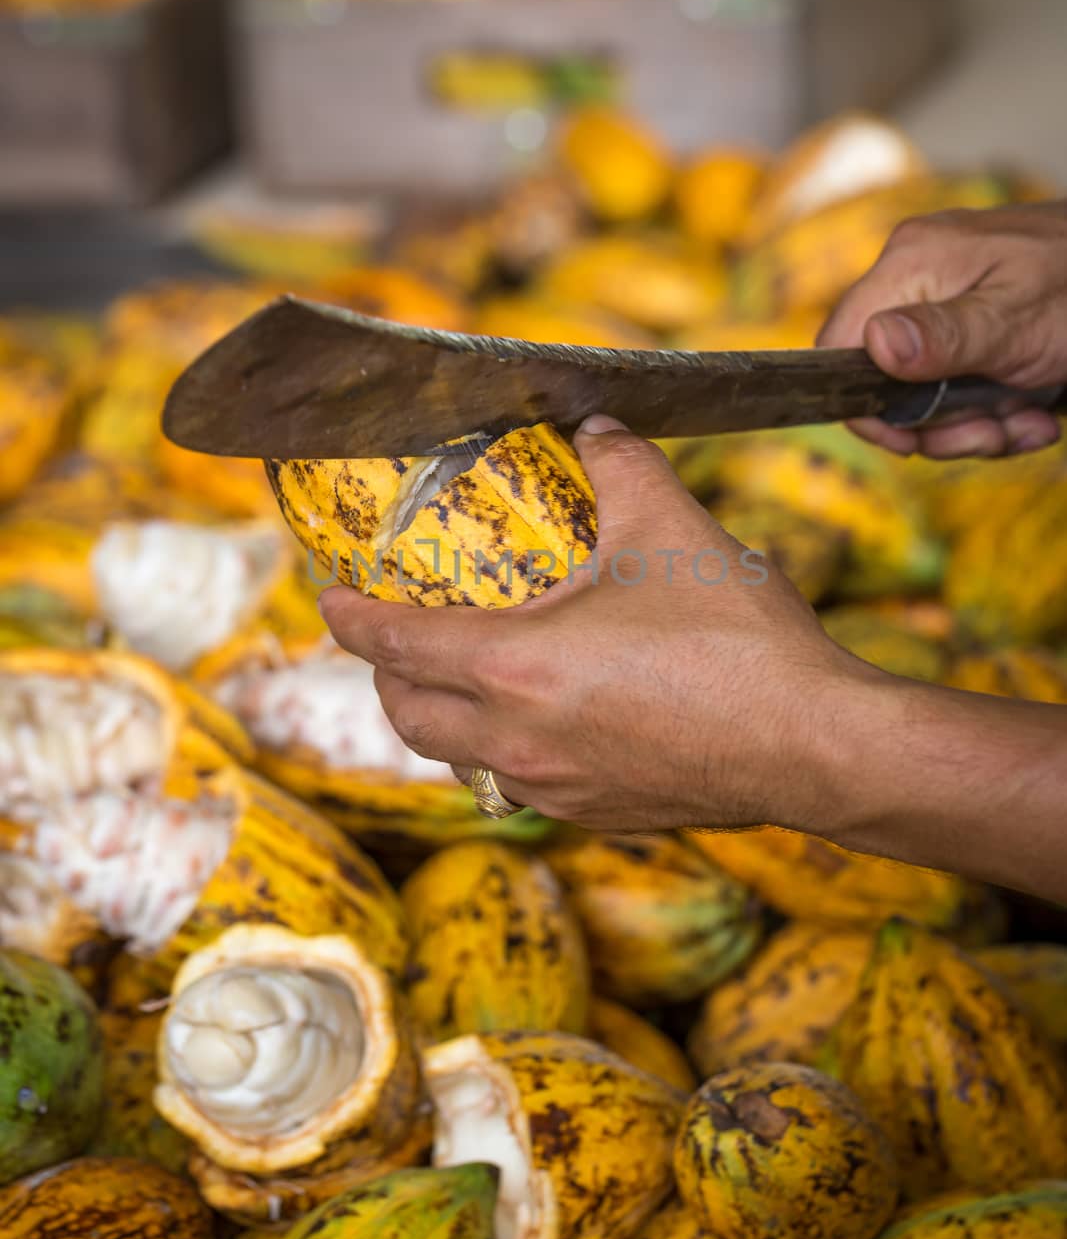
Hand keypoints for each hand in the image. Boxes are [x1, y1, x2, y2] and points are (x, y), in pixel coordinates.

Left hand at [319, 419, 859, 832]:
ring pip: (457, 758)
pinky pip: (517, 784)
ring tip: (468, 674)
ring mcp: (554, 787)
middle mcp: (515, 738)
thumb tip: (597, 424)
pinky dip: (503, 748)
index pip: (392, 642)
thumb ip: (622, 463)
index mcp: (512, 667)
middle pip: (405, 714)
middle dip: (387, 671)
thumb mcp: (673, 527)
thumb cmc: (738, 642)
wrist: (814, 744)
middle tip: (402, 630)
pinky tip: (547, 716)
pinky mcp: (596, 814)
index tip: (329, 596)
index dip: (348, 615)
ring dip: (441, 715)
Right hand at [817, 200, 1066, 456]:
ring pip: (925, 394)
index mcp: (912, 265)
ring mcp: (945, 301)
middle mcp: (917, 279)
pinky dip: (997, 412)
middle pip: (884, 380)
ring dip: (977, 426)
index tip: (913, 441)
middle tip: (993, 435)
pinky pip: (960, 385)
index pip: (838, 347)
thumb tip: (875, 345)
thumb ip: (945, 335)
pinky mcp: (972, 326)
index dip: (866, 406)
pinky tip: (1037, 410)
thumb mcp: (1018, 321)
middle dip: (940, 425)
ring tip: (1032, 420)